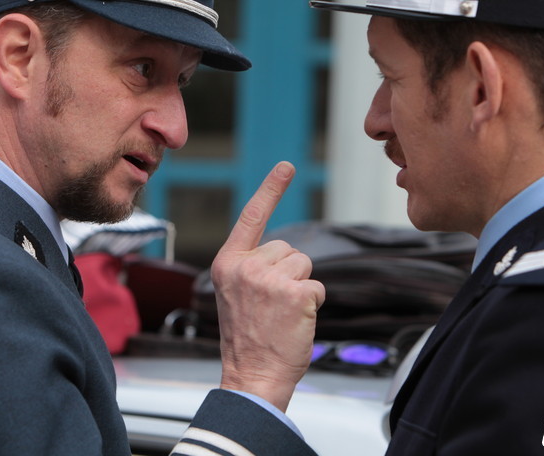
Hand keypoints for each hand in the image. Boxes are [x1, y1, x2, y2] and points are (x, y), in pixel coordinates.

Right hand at [212, 161, 325, 411]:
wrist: (252, 376)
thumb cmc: (247, 340)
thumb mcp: (235, 295)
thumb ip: (252, 268)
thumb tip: (284, 253)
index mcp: (227, 263)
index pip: (251, 217)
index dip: (271, 190)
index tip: (286, 166)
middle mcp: (245, 267)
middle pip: (287, 248)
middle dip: (288, 273)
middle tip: (272, 306)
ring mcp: (270, 279)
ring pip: (304, 265)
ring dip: (301, 287)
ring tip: (281, 314)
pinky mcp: (295, 293)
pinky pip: (317, 286)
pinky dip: (312, 303)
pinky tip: (295, 322)